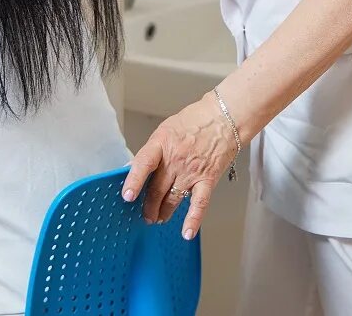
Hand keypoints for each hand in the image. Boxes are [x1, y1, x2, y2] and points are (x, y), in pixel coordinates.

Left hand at [121, 90, 239, 239]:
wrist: (224, 118)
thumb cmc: (195, 121)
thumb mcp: (165, 130)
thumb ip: (151, 151)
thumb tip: (133, 167)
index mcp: (162, 143)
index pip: (144, 164)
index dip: (134, 180)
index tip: (127, 195)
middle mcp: (175, 159)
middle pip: (156, 188)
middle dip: (148, 205)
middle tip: (144, 214)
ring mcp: (192, 171)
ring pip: (172, 198)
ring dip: (163, 211)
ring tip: (158, 218)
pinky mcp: (208, 179)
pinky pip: (199, 203)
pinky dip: (193, 219)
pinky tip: (186, 232)